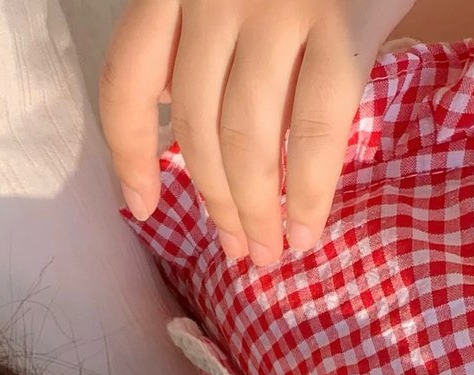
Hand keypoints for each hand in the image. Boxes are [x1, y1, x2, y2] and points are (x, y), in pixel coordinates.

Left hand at [99, 0, 411, 264]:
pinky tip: (307, 229)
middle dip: (215, 203)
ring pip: (248, 140)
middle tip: (238, 250)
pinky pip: (316, 129)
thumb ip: (197, 27)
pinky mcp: (344, 19)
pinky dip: (309, 192)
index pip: (129, 84)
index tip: (144, 208)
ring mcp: (279, 6)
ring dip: (256, 210)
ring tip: (270, 252)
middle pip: (196, 128)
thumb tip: (180, 108)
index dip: (130, 158)